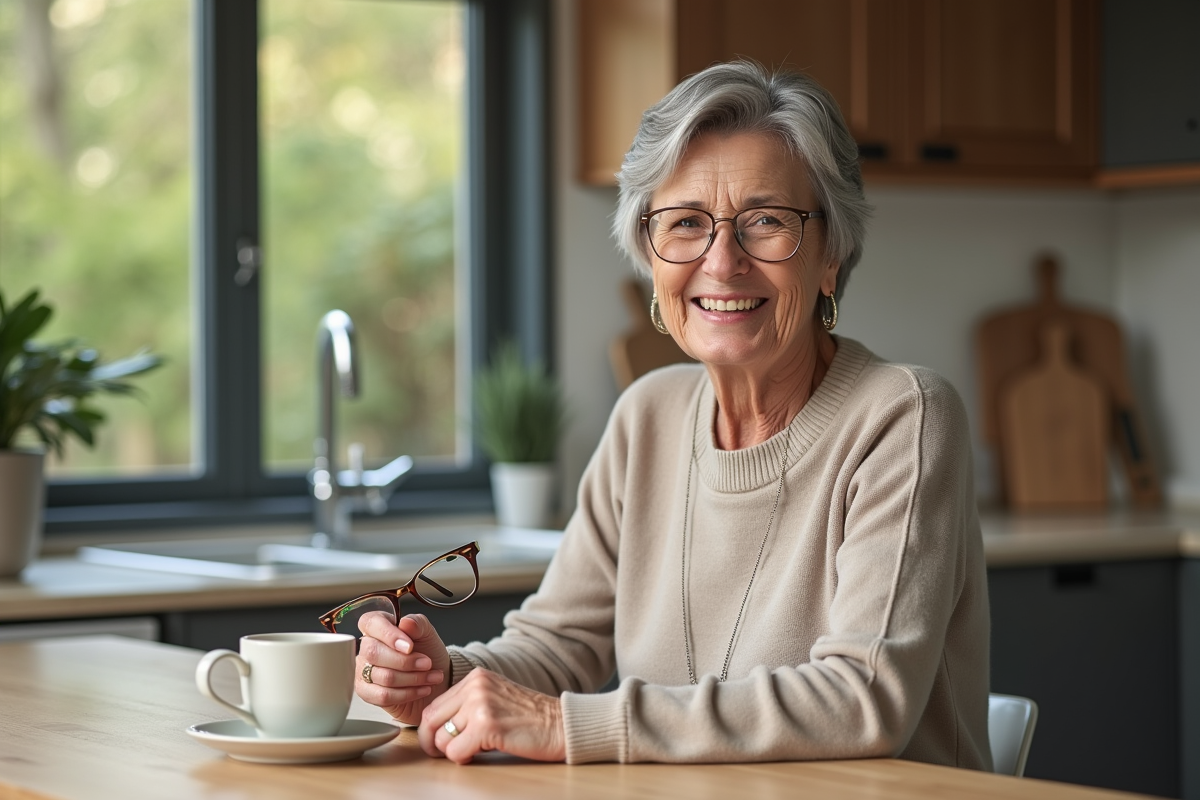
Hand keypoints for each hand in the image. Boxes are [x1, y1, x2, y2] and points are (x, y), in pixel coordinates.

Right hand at [354, 613, 449, 725]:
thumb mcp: (428, 632)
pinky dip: (408, 693)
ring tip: (431, 676)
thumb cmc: (428, 652)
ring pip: (383, 676)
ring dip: (413, 678)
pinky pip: (383, 696)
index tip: (410, 646)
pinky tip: (421, 689)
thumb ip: (418, 623)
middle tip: (427, 663)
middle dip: (406, 661)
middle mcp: (367, 647)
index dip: (389, 635)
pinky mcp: (367, 692)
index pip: (370, 623)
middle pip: (374, 653)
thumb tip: (405, 622)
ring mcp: (363, 670)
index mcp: (378, 626)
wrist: (437, 676)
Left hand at [417, 668, 566, 763]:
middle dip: (432, 743)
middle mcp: (475, 686)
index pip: (435, 705)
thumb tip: (437, 727)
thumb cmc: (531, 718)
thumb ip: (468, 704)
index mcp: (476, 677)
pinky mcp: (486, 725)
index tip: (437, 742)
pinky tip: (481, 753)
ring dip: (453, 752)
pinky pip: (455, 752)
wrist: (561, 724)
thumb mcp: (496, 698)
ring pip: (442, 739)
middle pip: (430, 720)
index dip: (431, 729)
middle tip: (443, 754)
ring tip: (473, 750)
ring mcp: (480, 704)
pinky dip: (464, 759)